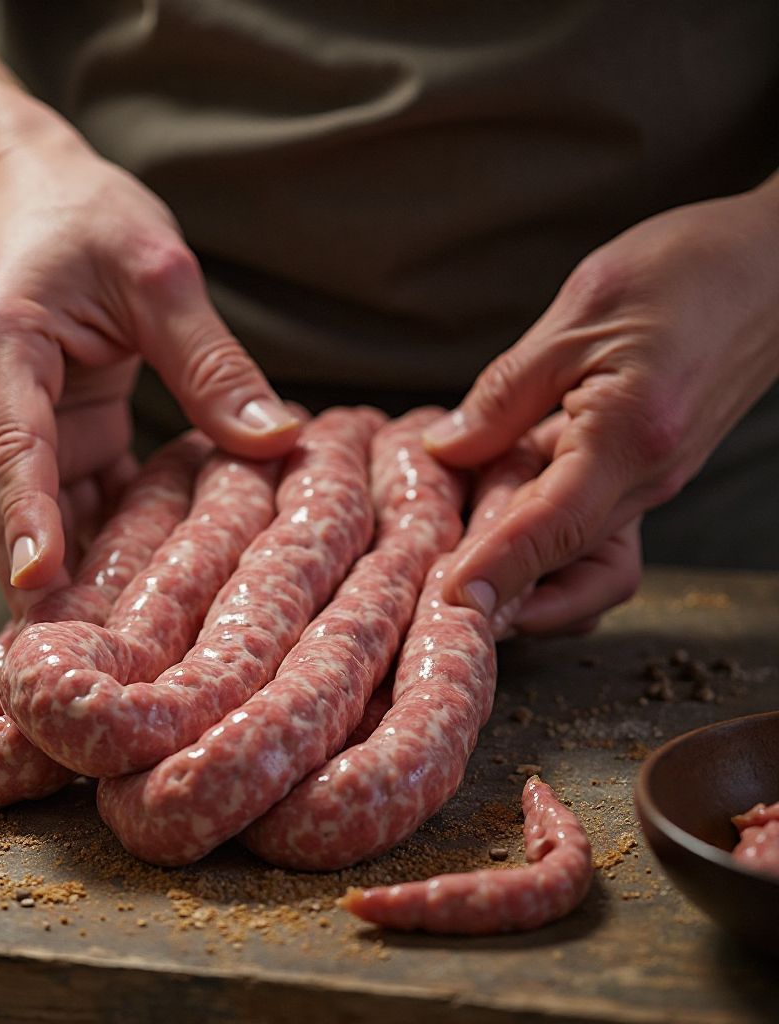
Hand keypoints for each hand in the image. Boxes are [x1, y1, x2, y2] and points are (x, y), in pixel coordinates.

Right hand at [0, 119, 300, 611]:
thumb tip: (276, 439)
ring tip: (127, 646)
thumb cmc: (78, 213)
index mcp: (2, 348)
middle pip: (16, 506)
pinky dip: (110, 536)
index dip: (28, 520)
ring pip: (46, 515)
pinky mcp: (52, 434)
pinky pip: (77, 497)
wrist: (19, 192)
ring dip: (82, 573)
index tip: (37, 587)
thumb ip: (211, 362)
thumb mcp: (158, 272)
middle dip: (49, 581)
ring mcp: (19, 424)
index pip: (13, 446)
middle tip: (91, 660)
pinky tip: (155, 581)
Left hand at [423, 180, 778, 620]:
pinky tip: (493, 507)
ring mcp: (651, 481)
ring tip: (459, 555)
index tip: (451, 599)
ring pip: (582, 558)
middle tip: (437, 594)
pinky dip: (540, 533)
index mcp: (631, 436)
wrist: (772, 265)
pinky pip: (589, 525)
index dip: (500, 567)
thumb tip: (443, 450)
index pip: (557, 526)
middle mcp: (649, 477)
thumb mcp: (577, 317)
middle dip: (505, 590)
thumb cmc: (686, 272)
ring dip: (524, 570)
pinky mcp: (643, 472)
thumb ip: (505, 394)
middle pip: (571, 566)